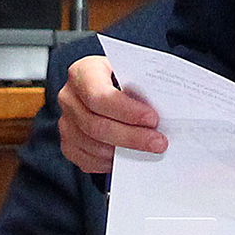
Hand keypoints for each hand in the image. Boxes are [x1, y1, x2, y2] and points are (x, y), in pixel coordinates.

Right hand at [57, 55, 166, 173]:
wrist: (105, 87)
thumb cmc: (120, 79)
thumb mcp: (130, 71)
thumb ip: (142, 87)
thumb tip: (168, 109)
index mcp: (83, 72)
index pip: (99, 96)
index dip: (127, 111)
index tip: (153, 119)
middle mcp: (69, 97)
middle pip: (96, 125)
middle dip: (132, 137)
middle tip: (158, 142)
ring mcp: (66, 122)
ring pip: (94, 146)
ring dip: (125, 152)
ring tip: (149, 150)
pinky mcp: (68, 143)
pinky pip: (89, 160)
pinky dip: (112, 163)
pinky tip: (129, 156)